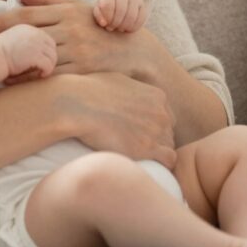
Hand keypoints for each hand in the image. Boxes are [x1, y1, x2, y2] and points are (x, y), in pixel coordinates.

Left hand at [0, 0, 149, 77]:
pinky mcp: (84, 71)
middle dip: (3, 42)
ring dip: (14, 64)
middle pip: (29, 35)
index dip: (2, 21)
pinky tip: (17, 83)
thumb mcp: (77, 7)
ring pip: (38, 57)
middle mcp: (72, 30)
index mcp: (69, 12)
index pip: (29, 15)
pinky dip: (32, 80)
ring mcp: (79, 51)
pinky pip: (53, 76)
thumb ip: (47, 0)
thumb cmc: (101, 28)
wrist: (135, 53)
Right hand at [0, 25, 56, 79]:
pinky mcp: (36, 55)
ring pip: (52, 56)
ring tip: (42, 73)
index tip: (40, 60)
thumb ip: (24, 42)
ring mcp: (36, 44)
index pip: (46, 39)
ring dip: (49, 66)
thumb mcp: (12, 41)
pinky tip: (41, 75)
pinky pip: (49, 65)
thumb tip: (33, 53)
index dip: (46, 51)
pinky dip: (46, 71)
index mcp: (29, 29)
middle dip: (50, 58)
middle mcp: (35, 33)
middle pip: (52, 47)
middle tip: (44, 68)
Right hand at [58, 72, 177, 169]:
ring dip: (157, 153)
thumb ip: (131, 91)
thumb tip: (126, 95)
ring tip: (139, 159)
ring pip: (169, 147)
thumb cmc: (89, 92)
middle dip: (156, 140)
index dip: (154, 127)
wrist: (77, 105)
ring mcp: (156, 131)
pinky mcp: (147, 148)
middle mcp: (161, 113)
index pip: (166, 117)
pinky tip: (146, 166)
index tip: (139, 134)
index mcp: (157, 96)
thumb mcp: (118, 81)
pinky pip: (169, 160)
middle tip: (136, 148)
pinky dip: (161, 165)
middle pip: (168, 132)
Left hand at [93, 0, 146, 33]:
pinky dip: (133, 27)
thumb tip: (104, 23)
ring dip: (124, 27)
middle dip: (115, 24)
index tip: (104, 24)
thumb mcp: (98, 13)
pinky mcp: (142, 6)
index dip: (107, 18)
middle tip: (111, 28)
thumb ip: (98, 16)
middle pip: (121, 11)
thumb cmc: (105, 12)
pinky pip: (141, 19)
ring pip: (131, 17)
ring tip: (119, 28)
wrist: (117, 8)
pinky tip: (127, 28)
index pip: (108, 5)